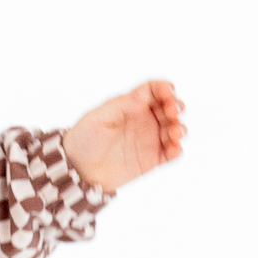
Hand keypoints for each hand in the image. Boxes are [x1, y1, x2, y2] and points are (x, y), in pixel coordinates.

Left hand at [62, 80, 186, 193]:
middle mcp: (144, 119)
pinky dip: (177, 149)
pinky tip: (173, 148)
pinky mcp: (152, 159)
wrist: (78, 169)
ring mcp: (150, 139)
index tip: (168, 93)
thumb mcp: (99, 118)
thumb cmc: (84, 139)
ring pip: (174, 128)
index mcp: (132, 105)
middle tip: (173, 112)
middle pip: (170, 107)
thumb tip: (145, 94)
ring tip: (174, 132)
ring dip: (179, 127)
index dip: (164, 88)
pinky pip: (172, 152)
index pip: (154, 90)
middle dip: (176, 106)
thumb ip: (123, 105)